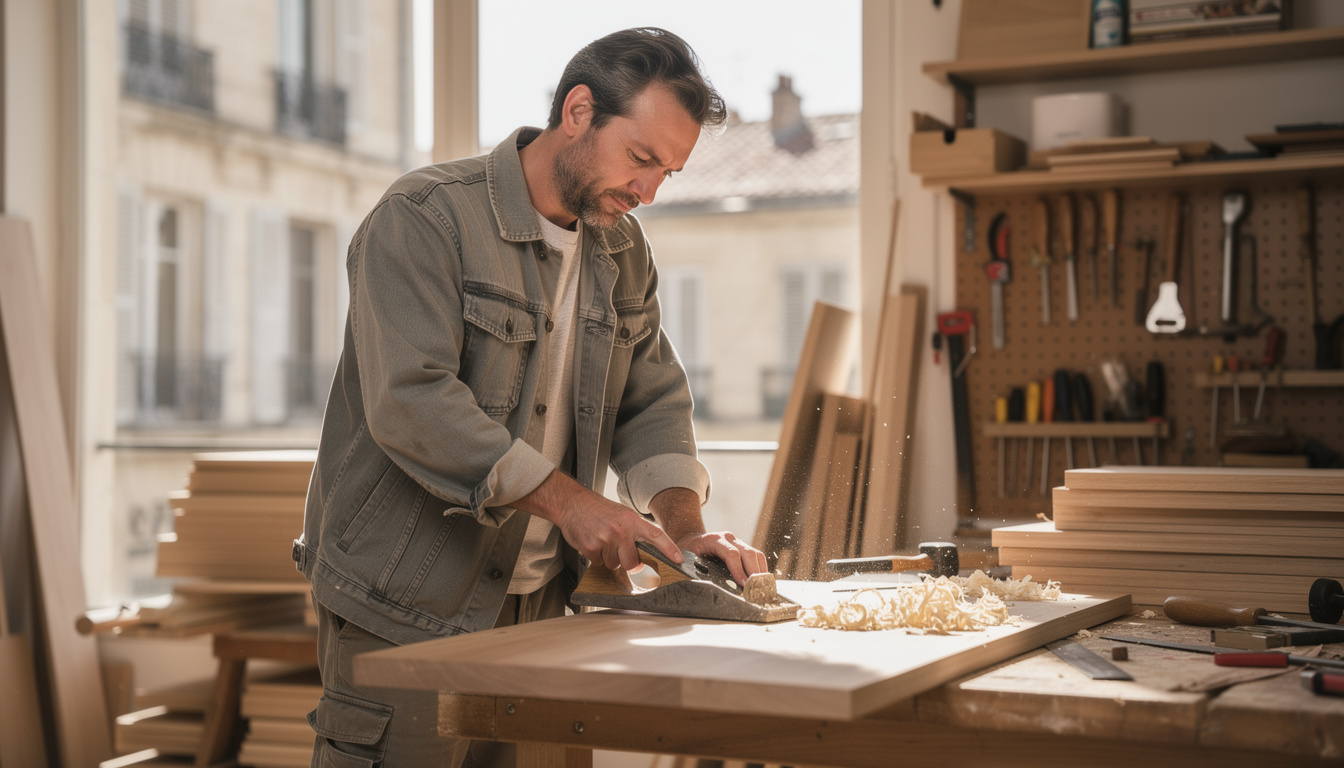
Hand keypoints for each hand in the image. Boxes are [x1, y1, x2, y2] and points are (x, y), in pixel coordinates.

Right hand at [514, 471, 681, 571]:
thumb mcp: (621, 515)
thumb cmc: (597, 510)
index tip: (679, 560)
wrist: (571, 503)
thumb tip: (643, 555)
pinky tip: (591, 542)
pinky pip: (598, 563)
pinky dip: (594, 557)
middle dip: (626, 563)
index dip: (669, 549)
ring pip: (614, 565)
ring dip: (607, 558)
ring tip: (600, 540)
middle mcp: (621, 530)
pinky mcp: (591, 547)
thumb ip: (633, 532)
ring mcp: (606, 539)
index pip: (656, 535)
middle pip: (632, 563)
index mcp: (632, 520)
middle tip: (617, 551)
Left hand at [675, 531, 767, 586]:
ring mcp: (736, 541)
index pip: (732, 554)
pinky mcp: (741, 547)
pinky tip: (760, 581)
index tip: (744, 585)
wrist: (689, 538)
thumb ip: (698, 570)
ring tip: (762, 587)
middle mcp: (728, 538)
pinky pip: (755, 557)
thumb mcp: (688, 559)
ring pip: (755, 554)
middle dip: (754, 572)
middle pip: (748, 553)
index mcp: (714, 539)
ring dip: (760, 571)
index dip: (739, 570)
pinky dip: (759, 569)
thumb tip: (711, 587)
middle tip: (757, 589)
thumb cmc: (687, 550)